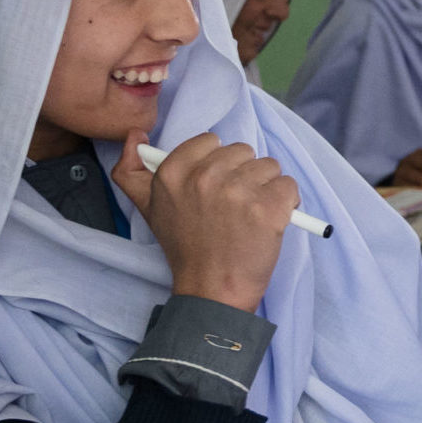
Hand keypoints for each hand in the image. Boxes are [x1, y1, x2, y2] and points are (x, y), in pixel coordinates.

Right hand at [112, 131, 297, 313]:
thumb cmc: (185, 247)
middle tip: (233, 205)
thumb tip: (135, 135)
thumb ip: (131, 171)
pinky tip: (270, 220)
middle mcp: (204, 177)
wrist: (212, 287)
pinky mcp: (268, 207)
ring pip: (270, 166)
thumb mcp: (148, 207)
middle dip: (244, 174)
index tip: (216, 186)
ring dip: (266, 188)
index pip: (211, 141)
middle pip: (243, 151)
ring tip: (250, 214)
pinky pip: (289, 185)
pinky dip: (287, 202)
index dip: (219, 163)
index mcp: (173, 172)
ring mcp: (238, 191)